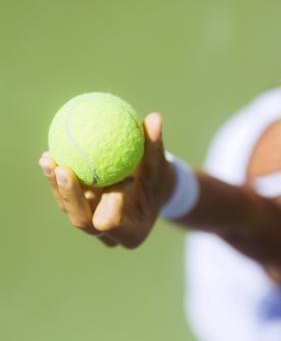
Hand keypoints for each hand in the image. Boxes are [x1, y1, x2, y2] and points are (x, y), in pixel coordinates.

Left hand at [38, 113, 174, 248]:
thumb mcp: (160, 163)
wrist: (150, 191)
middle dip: (71, 197)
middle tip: (65, 170)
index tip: (113, 180)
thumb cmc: (158, 178)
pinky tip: (49, 155)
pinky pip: (65, 197)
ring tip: (49, 158)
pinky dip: (57, 178)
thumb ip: (155, 145)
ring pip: (69, 209)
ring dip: (57, 185)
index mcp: (132, 233)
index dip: (108, 205)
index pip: (113, 222)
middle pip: (83, 221)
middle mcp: (108, 235)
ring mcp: (91, 225)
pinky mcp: (80, 213)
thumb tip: (155, 118)